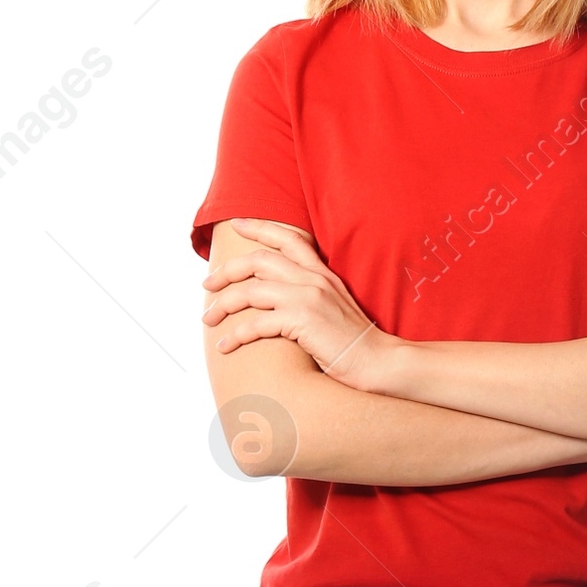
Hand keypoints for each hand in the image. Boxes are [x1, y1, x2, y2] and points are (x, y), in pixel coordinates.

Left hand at [202, 222, 388, 384]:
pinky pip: (257, 324)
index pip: (287, 239)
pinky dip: (236, 335)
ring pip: (250, 291)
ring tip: (208, 318)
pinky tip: (225, 346)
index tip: (235, 224)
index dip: (259, 228)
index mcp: (322, 272)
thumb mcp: (334, 305)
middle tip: (207, 284)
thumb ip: (312, 293)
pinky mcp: (302, 322)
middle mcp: (313, 279)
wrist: (378, 362)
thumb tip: (282, 297)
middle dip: (226, 271)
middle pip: (258, 261)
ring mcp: (307, 298)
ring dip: (223, 304)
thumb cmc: (354, 342)